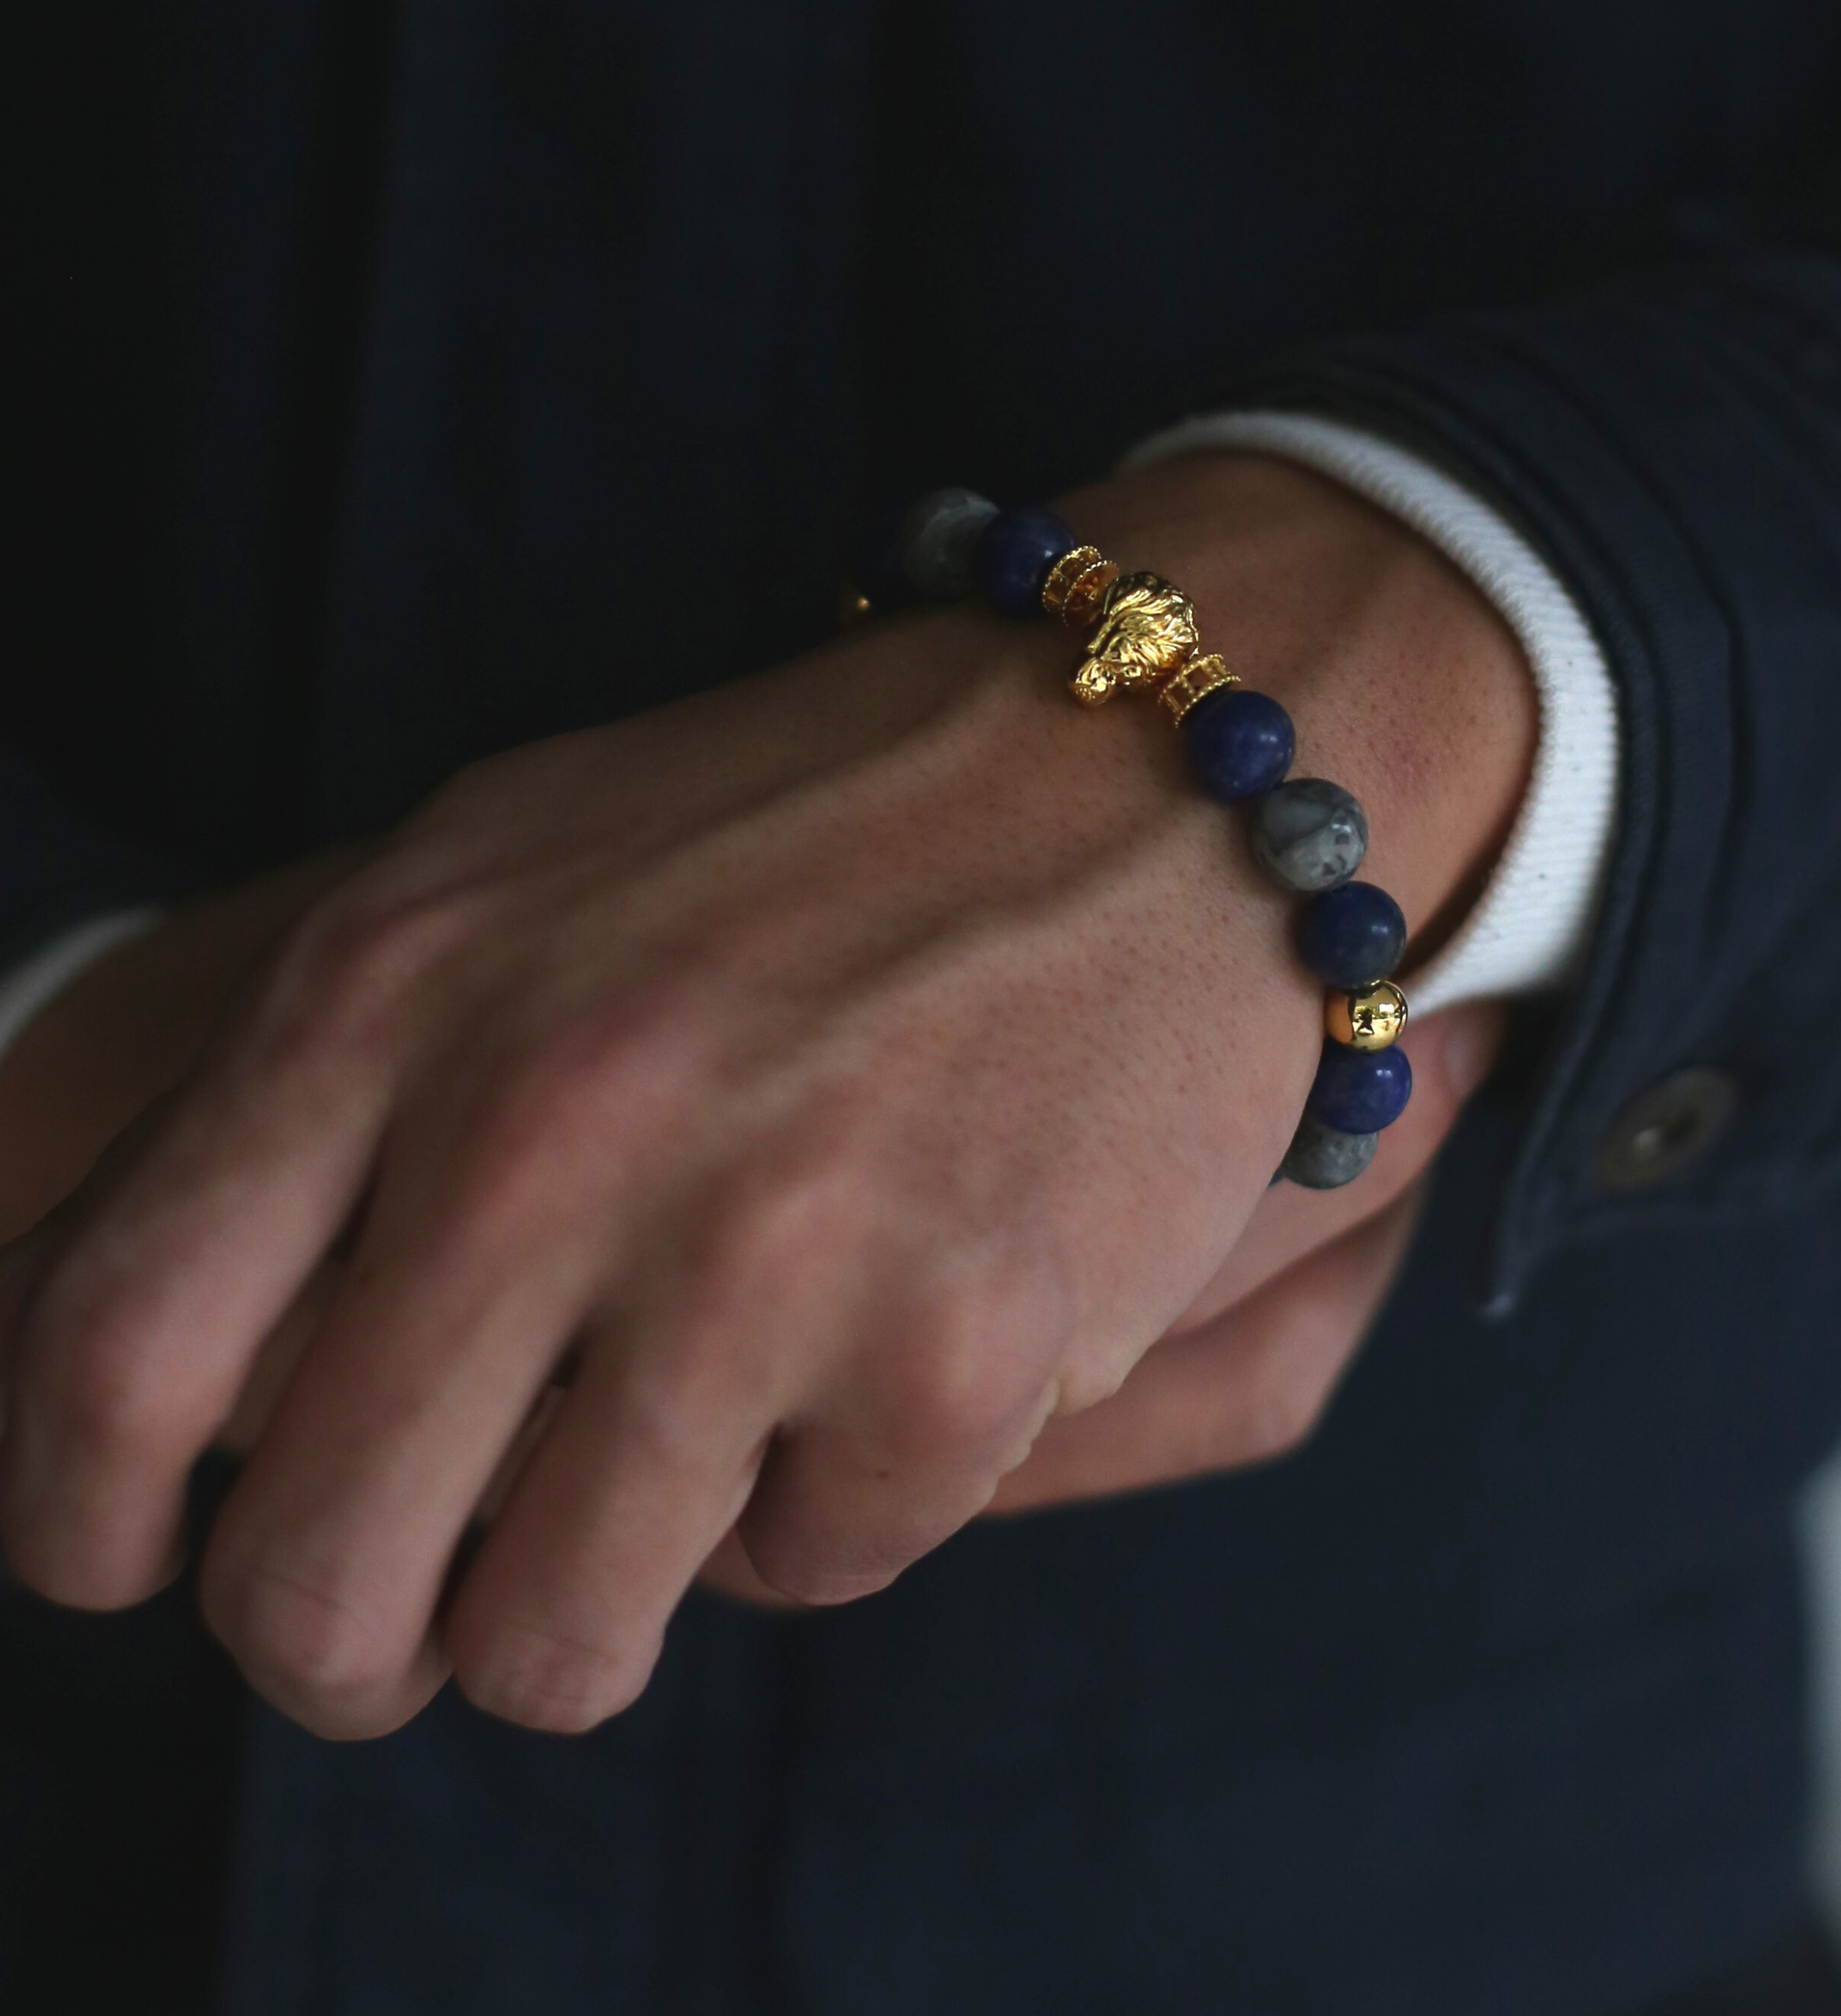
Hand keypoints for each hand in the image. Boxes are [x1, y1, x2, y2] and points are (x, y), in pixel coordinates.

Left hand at [0, 455, 1532, 1736]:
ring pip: (553, 1647)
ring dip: (594, 1609)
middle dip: (352, 1655)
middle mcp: (550, 1124)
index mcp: (400, 986)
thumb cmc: (833, 822)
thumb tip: (218, 1367)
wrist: (1161, 757)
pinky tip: (884, 1352)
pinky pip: (808, 1570)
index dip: (78, 1511)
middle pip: (311, 1583)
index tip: (130, 1567)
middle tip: (426, 1621)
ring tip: (684, 1474)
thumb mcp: (523, 871)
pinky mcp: (952, 1352)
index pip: (111, 1347)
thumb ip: (349, 1081)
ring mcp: (757, 1249)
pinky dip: (828, 1503)